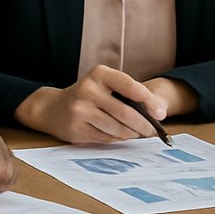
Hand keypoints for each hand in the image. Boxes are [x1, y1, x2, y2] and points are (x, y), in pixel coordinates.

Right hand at [14, 64, 170, 143]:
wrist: (53, 108)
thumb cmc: (88, 95)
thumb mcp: (105, 84)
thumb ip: (129, 94)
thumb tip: (158, 112)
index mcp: (99, 74)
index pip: (130, 86)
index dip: (148, 100)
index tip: (161, 113)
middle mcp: (88, 90)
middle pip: (125, 113)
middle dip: (143, 124)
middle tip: (153, 131)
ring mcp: (80, 111)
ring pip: (116, 129)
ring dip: (132, 134)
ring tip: (139, 133)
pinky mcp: (77, 129)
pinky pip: (106, 138)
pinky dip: (118, 139)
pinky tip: (121, 135)